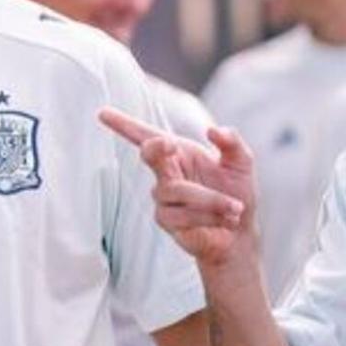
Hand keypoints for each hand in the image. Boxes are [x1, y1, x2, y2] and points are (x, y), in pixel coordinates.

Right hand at [99, 107, 258, 265]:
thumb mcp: (242, 162)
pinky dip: (210, 216)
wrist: (240, 232)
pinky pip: (182, 215)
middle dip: (156, 148)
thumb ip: (232, 141)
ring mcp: (163, 197)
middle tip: (172, 145)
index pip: (145, 136)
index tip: (103, 113)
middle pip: (149, 154)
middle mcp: (166, 172)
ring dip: (211, 199)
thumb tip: (212, 130)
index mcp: (179, 153)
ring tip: (235, 207)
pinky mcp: (167, 221)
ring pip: (175, 190)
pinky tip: (226, 219)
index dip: (123, 124)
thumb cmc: (237, 192)